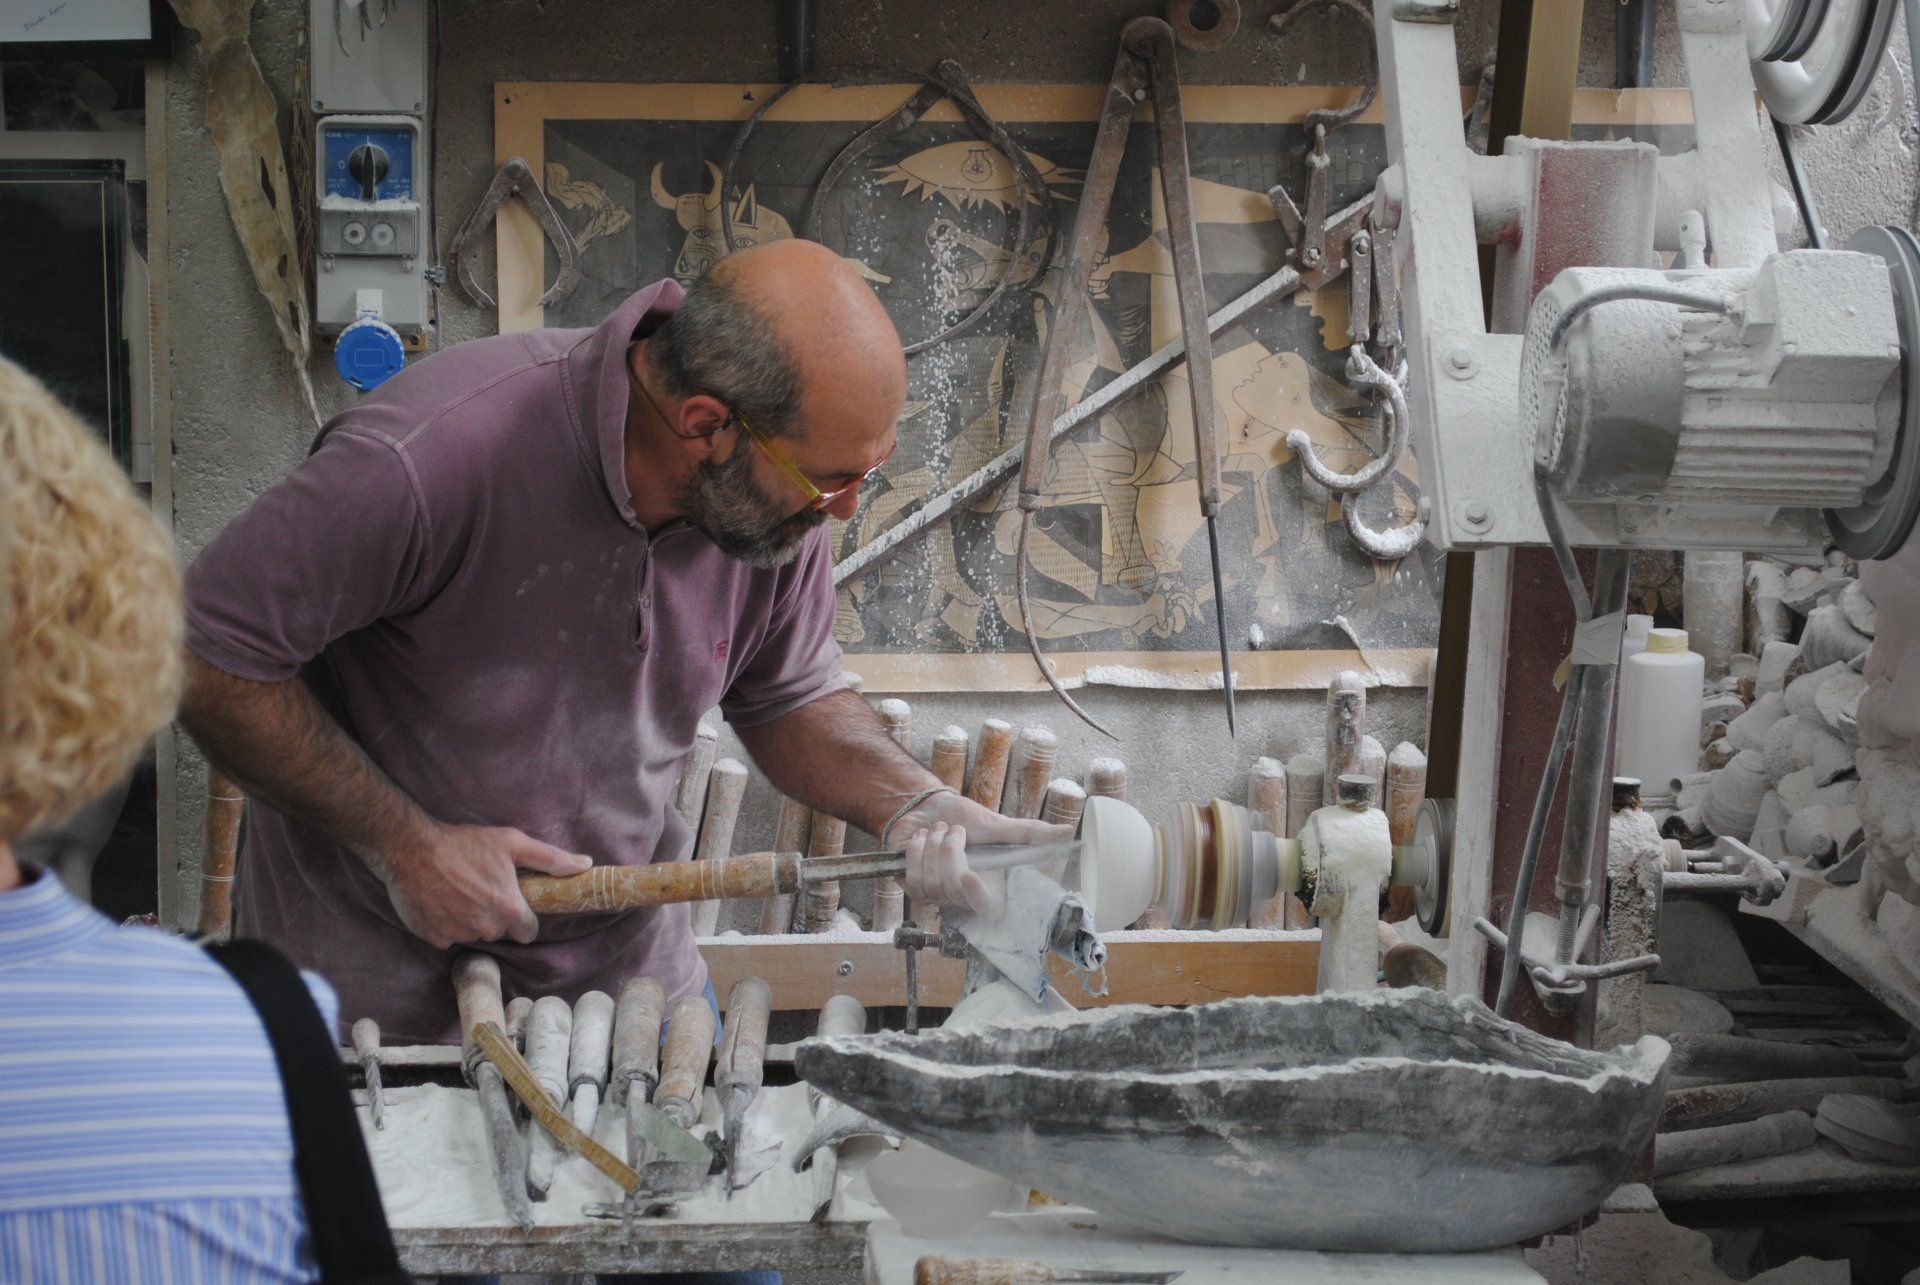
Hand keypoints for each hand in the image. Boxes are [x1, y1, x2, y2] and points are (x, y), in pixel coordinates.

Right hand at [381, 821, 591, 948]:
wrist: (411, 848)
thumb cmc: (464, 843)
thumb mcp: (512, 843)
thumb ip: (551, 858)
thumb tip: (585, 864)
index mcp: (509, 909)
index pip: (528, 931)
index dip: (523, 917)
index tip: (512, 900)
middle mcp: (486, 928)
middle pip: (500, 931)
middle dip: (495, 914)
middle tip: (481, 887)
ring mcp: (458, 935)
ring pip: (474, 933)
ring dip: (470, 918)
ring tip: (458, 890)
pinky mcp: (434, 937)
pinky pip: (448, 936)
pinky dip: (447, 922)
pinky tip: (440, 899)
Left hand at [897, 790, 1072, 913]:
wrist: (924, 808)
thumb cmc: (963, 818)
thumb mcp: (996, 824)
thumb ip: (1029, 833)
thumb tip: (1069, 832)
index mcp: (989, 886)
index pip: (987, 907)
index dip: (977, 896)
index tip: (969, 875)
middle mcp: (964, 898)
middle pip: (954, 885)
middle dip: (950, 848)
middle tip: (954, 831)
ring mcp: (938, 897)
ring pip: (932, 882)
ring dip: (933, 846)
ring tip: (938, 832)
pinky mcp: (914, 890)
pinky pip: (914, 878)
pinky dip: (916, 850)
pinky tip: (921, 839)